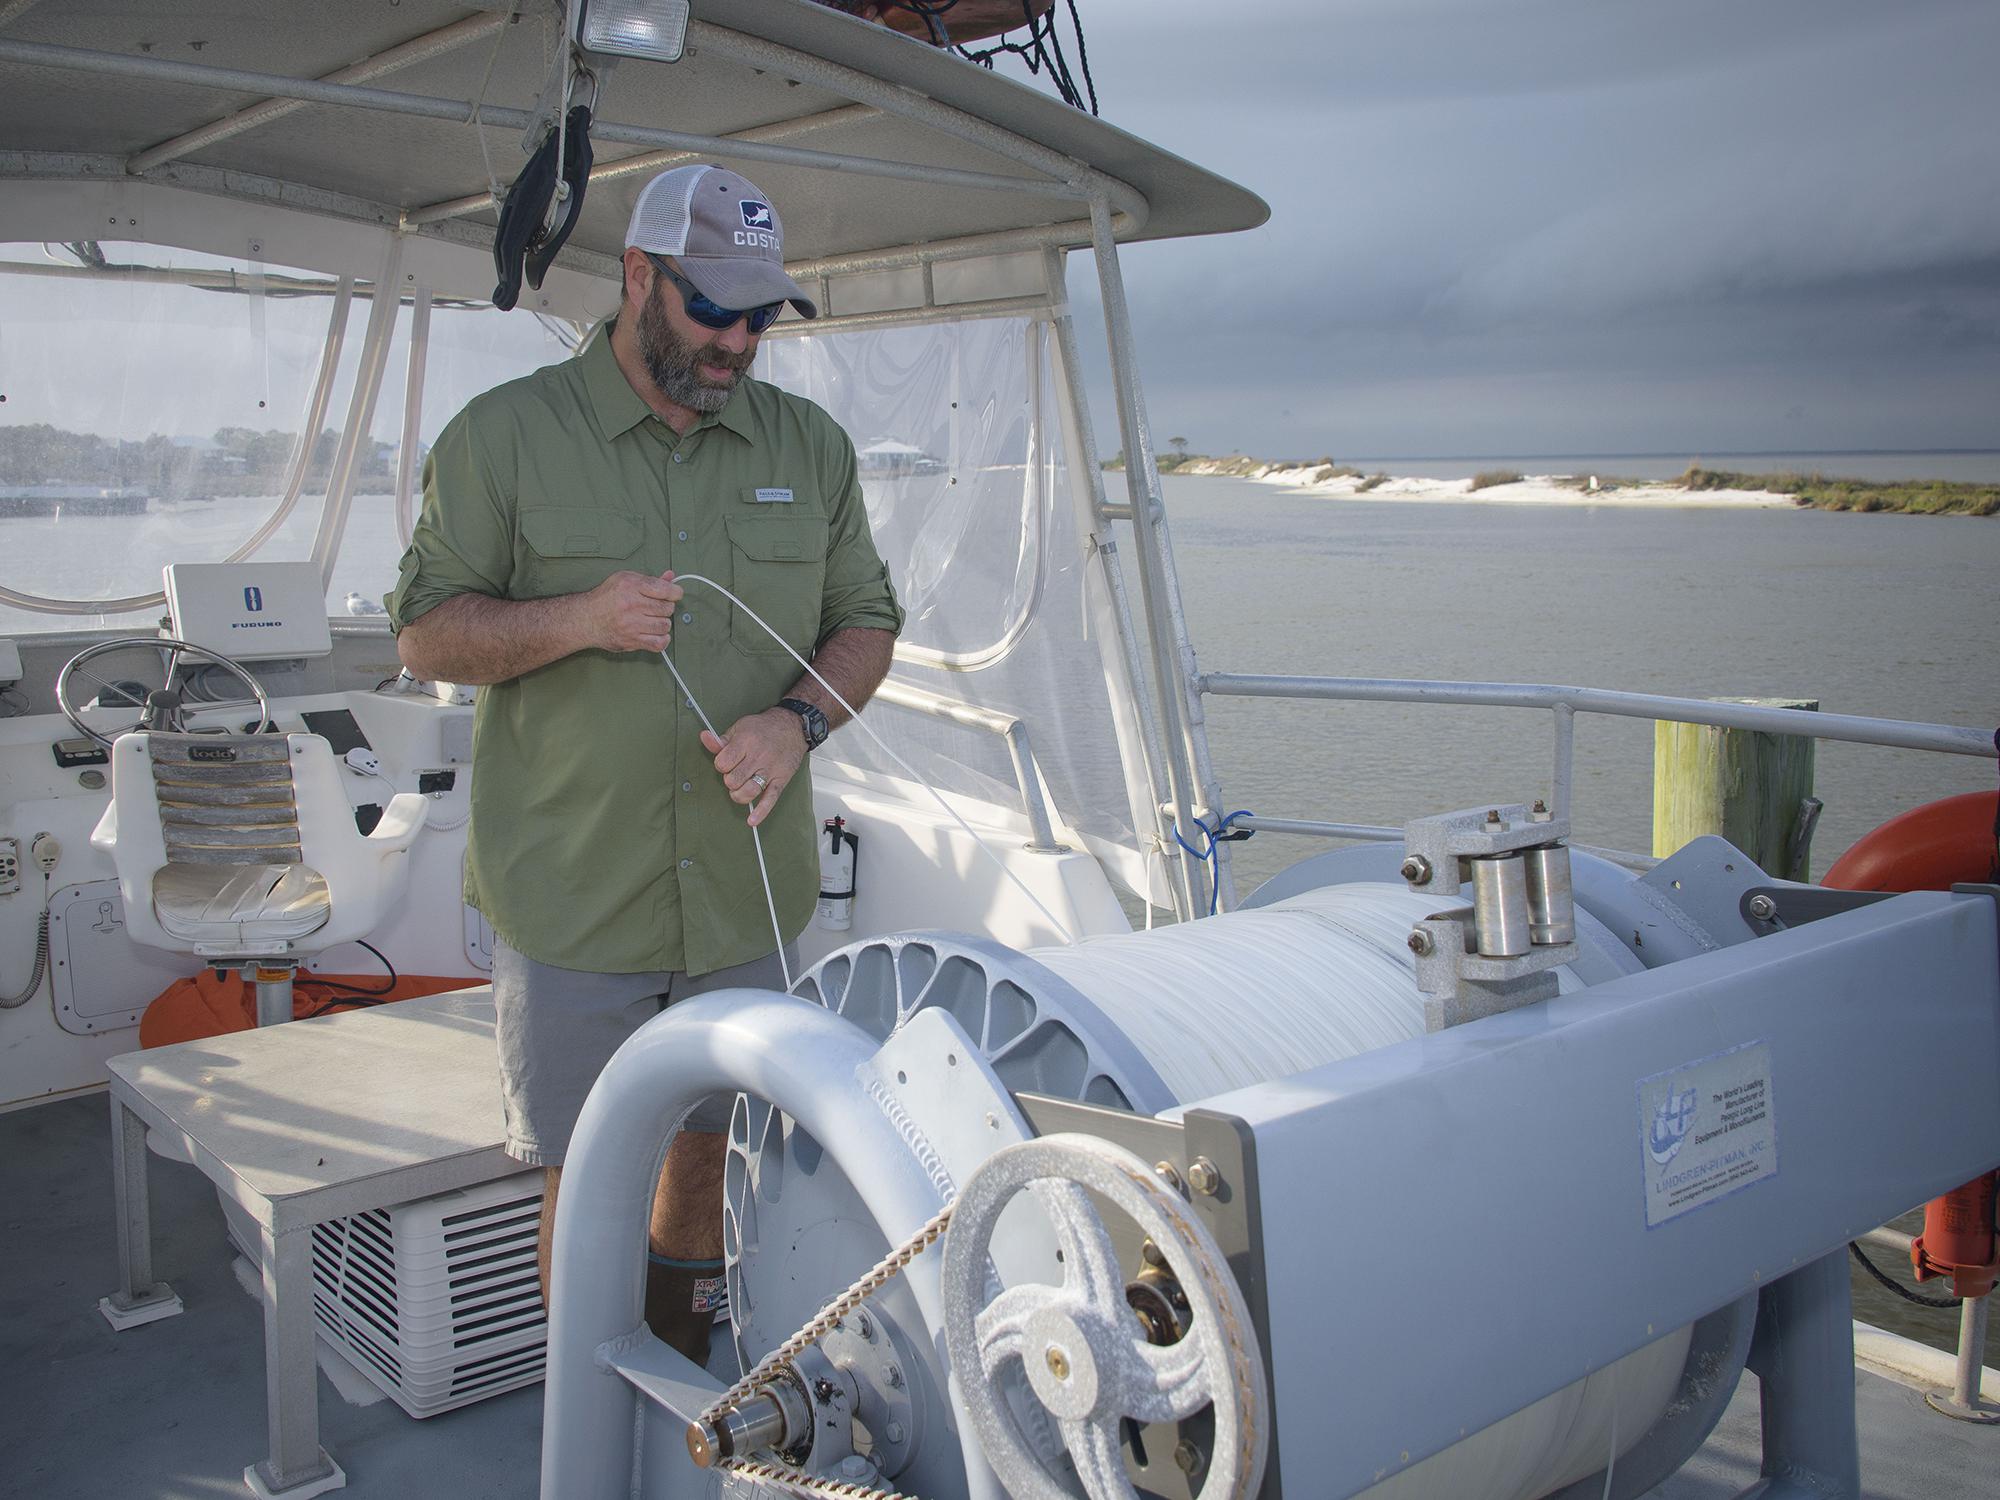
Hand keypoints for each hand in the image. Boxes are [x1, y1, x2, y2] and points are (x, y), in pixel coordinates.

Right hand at [583, 571, 681, 652]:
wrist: (586, 619)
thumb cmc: (606, 598)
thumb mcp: (626, 579)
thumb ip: (650, 580)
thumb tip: (670, 577)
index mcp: (631, 586)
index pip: (665, 589)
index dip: (675, 592)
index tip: (674, 594)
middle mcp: (631, 605)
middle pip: (667, 608)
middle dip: (665, 607)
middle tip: (656, 607)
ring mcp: (632, 625)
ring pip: (665, 625)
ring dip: (662, 623)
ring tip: (652, 619)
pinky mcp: (632, 641)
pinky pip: (658, 643)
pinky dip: (662, 639)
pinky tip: (657, 633)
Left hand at [701, 708, 806, 827]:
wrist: (792, 727)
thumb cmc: (764, 728)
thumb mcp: (740, 728)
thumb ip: (722, 740)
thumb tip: (705, 738)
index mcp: (745, 742)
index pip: (722, 764)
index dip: (721, 765)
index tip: (726, 763)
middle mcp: (758, 757)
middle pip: (733, 780)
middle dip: (730, 780)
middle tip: (735, 774)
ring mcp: (770, 770)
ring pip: (748, 791)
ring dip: (739, 795)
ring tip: (739, 789)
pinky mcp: (781, 780)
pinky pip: (770, 799)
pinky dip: (761, 812)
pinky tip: (752, 820)